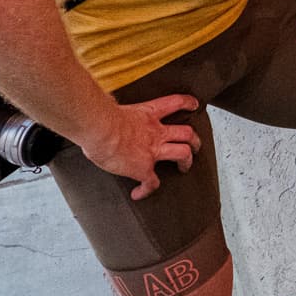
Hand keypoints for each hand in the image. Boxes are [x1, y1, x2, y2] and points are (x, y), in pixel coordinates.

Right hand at [83, 94, 202, 201]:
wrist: (100, 129)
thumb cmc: (100, 118)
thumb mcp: (113, 110)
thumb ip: (116, 115)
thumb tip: (105, 116)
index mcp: (148, 113)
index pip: (174, 102)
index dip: (187, 103)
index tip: (194, 104)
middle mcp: (156, 132)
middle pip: (186, 133)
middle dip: (194, 140)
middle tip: (195, 146)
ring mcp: (153, 151)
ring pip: (183, 154)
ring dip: (187, 161)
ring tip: (184, 168)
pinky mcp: (144, 169)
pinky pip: (152, 183)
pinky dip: (147, 190)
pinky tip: (139, 193)